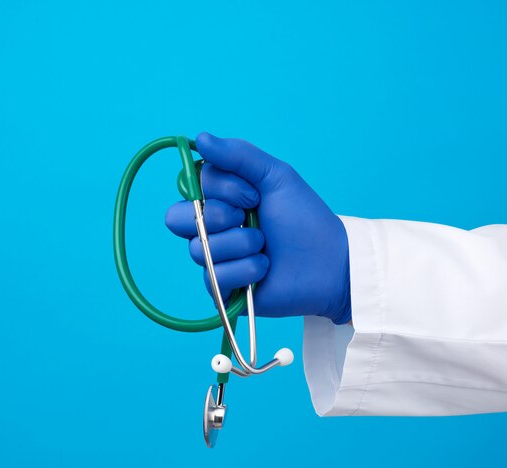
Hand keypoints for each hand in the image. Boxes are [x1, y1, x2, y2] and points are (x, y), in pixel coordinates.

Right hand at [165, 133, 350, 323]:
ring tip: (266, 247)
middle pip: (177, 219)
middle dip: (222, 216)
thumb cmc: (304, 218)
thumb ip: (238, 155)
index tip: (254, 195)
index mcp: (219, 200)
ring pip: (200, 249)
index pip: (192, 187)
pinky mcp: (223, 289)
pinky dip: (247, 269)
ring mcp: (215, 260)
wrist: (328, 260)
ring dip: (242, 244)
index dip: (221, 190)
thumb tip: (200, 138)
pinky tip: (265, 269)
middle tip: (253, 218)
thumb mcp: (275, 176)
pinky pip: (215, 277)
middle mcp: (211, 229)